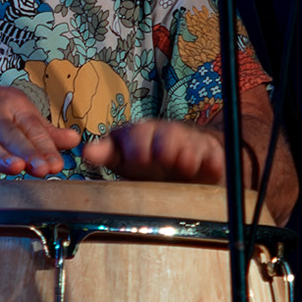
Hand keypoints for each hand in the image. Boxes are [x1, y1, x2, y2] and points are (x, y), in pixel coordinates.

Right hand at [0, 67, 81, 177]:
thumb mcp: (10, 109)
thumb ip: (40, 130)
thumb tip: (73, 140)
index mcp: (9, 103)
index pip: (30, 126)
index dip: (44, 146)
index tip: (55, 164)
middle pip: (8, 133)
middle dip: (26, 151)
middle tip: (41, 168)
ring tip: (14, 167)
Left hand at [81, 119, 224, 184]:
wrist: (186, 165)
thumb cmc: (146, 161)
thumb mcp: (122, 158)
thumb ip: (106, 153)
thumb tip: (86, 151)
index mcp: (139, 134)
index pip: (135, 133)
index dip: (136, 144)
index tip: (135, 158)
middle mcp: (164, 135)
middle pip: (165, 134)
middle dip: (163, 146)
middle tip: (159, 158)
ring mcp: (190, 143)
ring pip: (190, 143)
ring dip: (187, 153)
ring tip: (185, 164)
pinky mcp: (212, 155)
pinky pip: (215, 156)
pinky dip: (214, 162)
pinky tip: (213, 168)